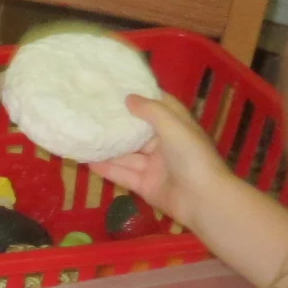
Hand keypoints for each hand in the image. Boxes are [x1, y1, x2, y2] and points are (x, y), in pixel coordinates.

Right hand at [91, 94, 233, 229]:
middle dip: (119, 125)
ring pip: (128, 155)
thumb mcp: (174, 126)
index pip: (159, 108)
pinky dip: (107, 168)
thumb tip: (129, 98)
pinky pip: (123, 174)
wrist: (203, 199)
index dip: (142, 98)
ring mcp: (155, 167)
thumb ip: (151, 110)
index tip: (119, 89)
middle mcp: (165, 146)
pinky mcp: (145, 185)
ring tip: (85, 136)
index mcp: (178, 128)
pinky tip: (88, 161)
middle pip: (138, 133)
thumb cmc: (192, 156)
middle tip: (93, 112)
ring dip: (108, 148)